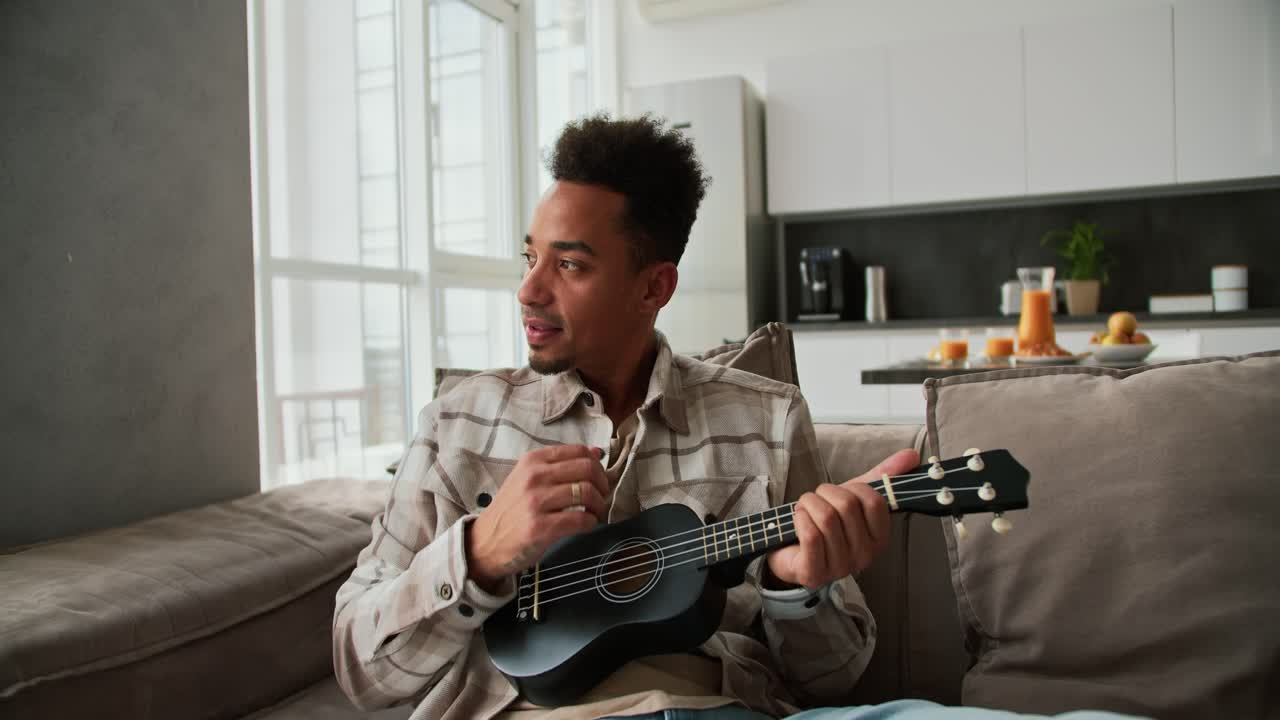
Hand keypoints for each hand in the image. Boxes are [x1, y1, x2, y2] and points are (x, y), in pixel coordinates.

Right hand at [466, 444, 609, 591]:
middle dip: (602, 485)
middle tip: (600, 497)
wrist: (485, 542)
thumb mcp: (529, 479)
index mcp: (533, 460)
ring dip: (598, 505)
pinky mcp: (540, 527)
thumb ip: (561, 465)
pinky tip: (586, 525)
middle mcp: (534, 476)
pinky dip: (591, 522)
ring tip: (594, 513)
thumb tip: (597, 452)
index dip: (597, 466)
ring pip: (586, 493)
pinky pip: (581, 519)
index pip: (579, 451)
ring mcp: (535, 501)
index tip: (597, 480)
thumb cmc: (511, 510)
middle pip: (587, 469)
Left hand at [764, 448, 918, 589]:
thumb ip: (883, 476)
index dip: (853, 488)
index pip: (874, 501)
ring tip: (805, 509)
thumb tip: (912, 455)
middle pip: (847, 506)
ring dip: (809, 504)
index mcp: (879, 537)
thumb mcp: (853, 496)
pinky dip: (800, 519)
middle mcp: (864, 556)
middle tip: (817, 500)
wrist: (792, 549)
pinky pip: (811, 535)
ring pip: (827, 518)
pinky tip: (799, 521)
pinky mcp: (815, 573)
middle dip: (825, 493)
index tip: (842, 493)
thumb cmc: (826, 522)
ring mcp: (840, 567)